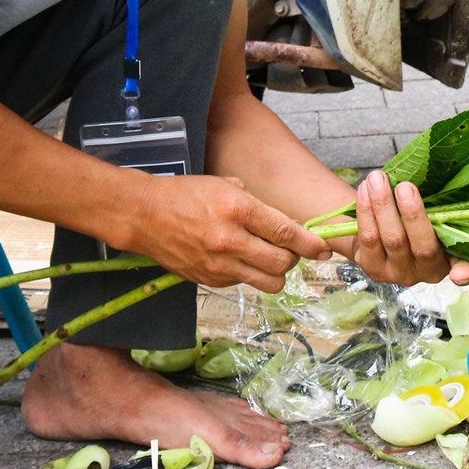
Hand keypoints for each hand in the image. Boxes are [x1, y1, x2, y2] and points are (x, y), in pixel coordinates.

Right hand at [121, 173, 331, 292]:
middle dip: (293, 258)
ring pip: (268, 282)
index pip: (285, 232)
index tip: (324, 248)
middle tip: (289, 248)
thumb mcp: (224, 185)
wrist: (144, 215)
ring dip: (275, 273)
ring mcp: (218, 264)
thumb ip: (256, 204)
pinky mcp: (208, 280)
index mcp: (237, 209)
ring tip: (267, 257)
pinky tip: (238, 258)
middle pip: (282, 264)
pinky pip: (244, 283)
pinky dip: (248, 274)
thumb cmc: (185, 194)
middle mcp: (230, 240)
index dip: (310, 243)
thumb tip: (284, 224)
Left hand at [350, 169, 468, 288]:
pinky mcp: (373, 268)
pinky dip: (366, 210)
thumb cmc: (413, 219)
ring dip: (383, 205)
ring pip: (392, 239)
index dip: (465, 271)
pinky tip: (365, 190)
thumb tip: (440, 172)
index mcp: (450, 258)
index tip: (461, 274)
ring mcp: (398, 273)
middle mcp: (426, 271)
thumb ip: (439, 206)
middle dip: (413, 215)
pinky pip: (368, 238)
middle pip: (423, 247)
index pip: (464, 268)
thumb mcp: (431, 214)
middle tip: (405, 186)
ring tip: (377, 179)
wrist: (379, 233)